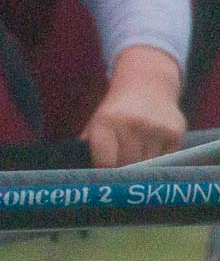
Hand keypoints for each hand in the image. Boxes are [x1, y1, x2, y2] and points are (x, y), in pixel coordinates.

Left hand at [82, 45, 184, 166]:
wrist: (147, 83)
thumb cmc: (117, 109)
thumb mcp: (98, 120)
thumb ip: (91, 144)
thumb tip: (86, 172)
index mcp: (106, 121)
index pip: (106, 162)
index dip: (105, 173)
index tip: (106, 177)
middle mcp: (131, 124)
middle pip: (128, 166)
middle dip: (125, 173)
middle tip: (123, 173)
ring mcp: (155, 128)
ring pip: (149, 166)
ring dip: (144, 168)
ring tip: (138, 159)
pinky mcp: (175, 133)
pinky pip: (168, 159)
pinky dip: (161, 161)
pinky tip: (154, 150)